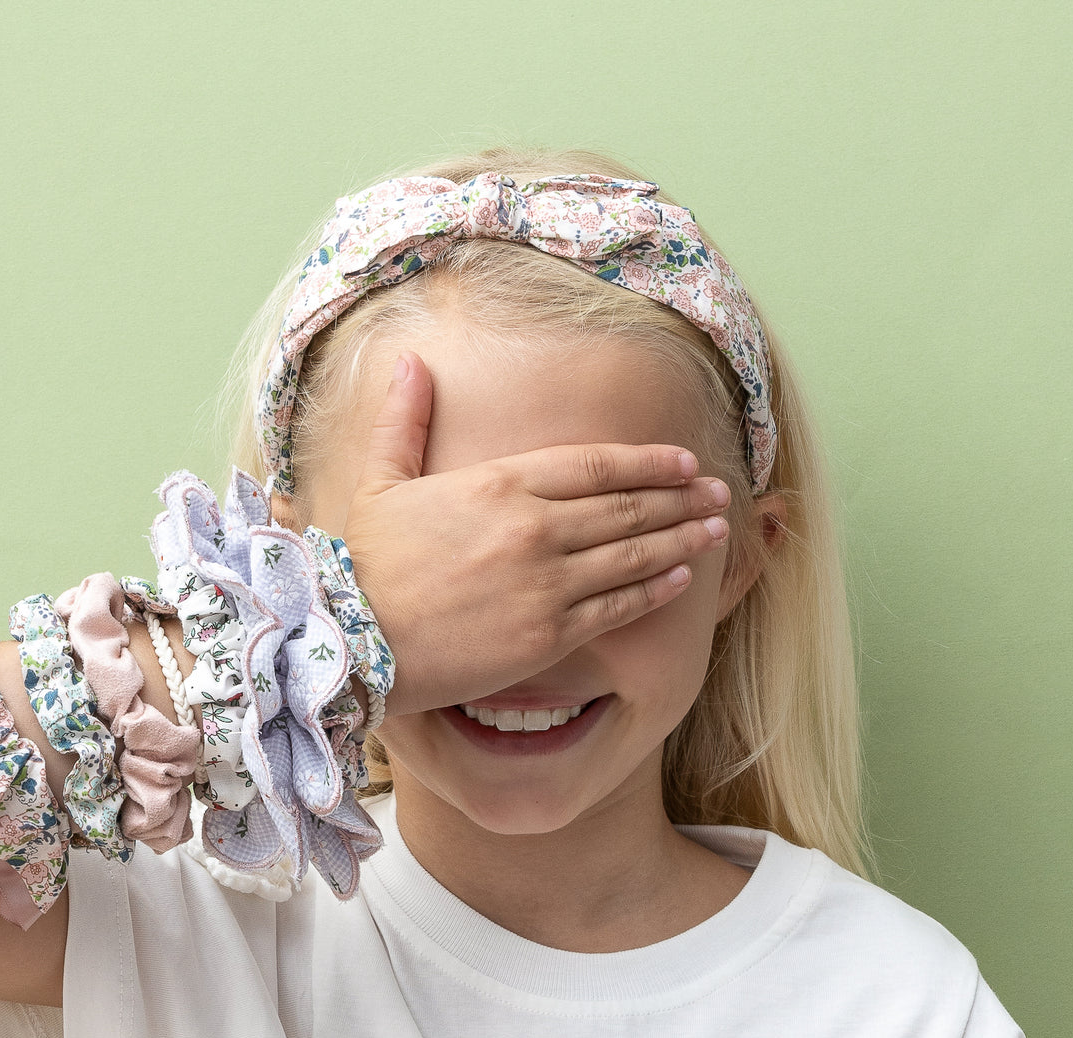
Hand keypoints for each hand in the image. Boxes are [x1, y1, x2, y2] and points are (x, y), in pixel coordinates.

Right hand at [340, 351, 731, 718]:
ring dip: (681, 539)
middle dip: (680, 497)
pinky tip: (681, 579)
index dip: (647, 461)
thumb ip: (405, 422)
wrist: (353, 640)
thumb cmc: (365, 563)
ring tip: (715, 530)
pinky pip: (617, 607)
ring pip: (633, 555)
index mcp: (500, 482)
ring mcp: (546, 583)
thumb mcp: (381, 481)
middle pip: (626, 506)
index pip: (594, 464)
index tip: (682, 461)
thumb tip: (411, 363)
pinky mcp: (548, 634)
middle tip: (719, 493)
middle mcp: (534, 527)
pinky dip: (655, 591)